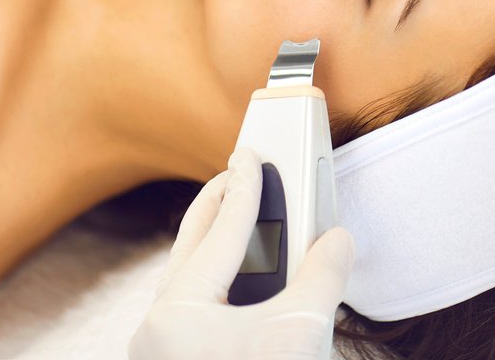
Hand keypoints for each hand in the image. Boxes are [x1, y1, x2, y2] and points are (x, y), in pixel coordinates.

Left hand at [129, 148, 353, 359]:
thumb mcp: (302, 330)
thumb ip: (322, 275)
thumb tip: (337, 241)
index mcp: (177, 312)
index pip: (220, 233)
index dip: (244, 188)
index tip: (251, 154)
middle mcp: (157, 329)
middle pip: (190, 248)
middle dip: (218, 206)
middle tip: (238, 174)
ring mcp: (163, 350)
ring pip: (189, 279)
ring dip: (218, 245)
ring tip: (240, 216)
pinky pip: (194, 307)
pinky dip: (219, 281)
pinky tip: (241, 280)